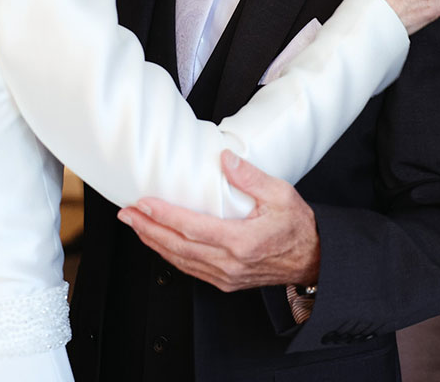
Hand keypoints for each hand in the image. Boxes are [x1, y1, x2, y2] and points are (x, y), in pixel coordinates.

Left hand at [118, 151, 318, 291]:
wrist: (312, 259)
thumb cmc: (297, 226)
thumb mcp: (281, 194)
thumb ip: (250, 177)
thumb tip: (225, 158)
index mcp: (242, 242)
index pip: (192, 229)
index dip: (164, 215)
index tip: (143, 203)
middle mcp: (230, 263)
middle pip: (178, 247)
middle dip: (148, 229)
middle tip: (126, 213)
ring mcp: (226, 276)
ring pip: (180, 261)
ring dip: (154, 242)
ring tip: (135, 225)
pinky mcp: (225, 282)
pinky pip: (190, 269)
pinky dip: (170, 255)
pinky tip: (159, 242)